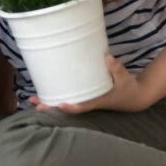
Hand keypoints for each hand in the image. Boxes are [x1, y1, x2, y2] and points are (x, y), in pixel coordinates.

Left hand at [29, 53, 145, 113]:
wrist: (133, 98)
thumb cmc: (128, 88)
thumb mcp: (125, 78)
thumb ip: (117, 69)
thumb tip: (108, 58)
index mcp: (98, 101)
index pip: (82, 106)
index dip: (71, 107)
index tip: (60, 104)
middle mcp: (89, 102)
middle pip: (67, 107)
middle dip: (51, 106)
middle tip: (35, 104)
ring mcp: (86, 100)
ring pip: (65, 103)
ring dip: (49, 102)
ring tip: (32, 99)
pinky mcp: (85, 96)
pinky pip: (69, 97)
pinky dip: (56, 95)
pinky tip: (44, 92)